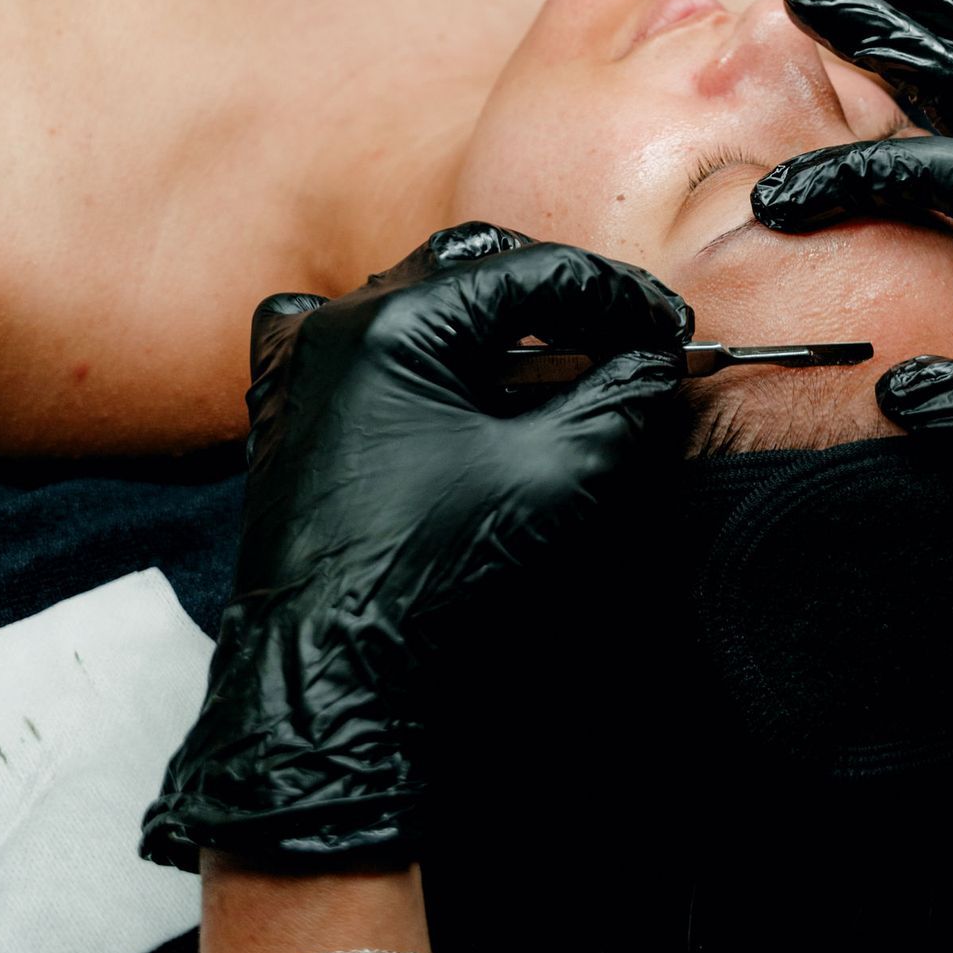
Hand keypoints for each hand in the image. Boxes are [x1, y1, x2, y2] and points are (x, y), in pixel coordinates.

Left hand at [142, 225, 689, 871]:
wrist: (330, 680)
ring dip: (489, 324)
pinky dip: (411, 350)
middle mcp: (334, 327)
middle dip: (555, 300)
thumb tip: (655, 365)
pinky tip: (447, 383)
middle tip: (619, 339)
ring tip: (554, 366)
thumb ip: (620, 400)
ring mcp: (298, 370)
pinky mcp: (284, 418)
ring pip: (412, 303)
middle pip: (471, 272)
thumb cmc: (430, 578)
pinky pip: (351, 347)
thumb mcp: (558, 477)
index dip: (616, 295)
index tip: (668, 328)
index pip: (533, 272)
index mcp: (394, 322)